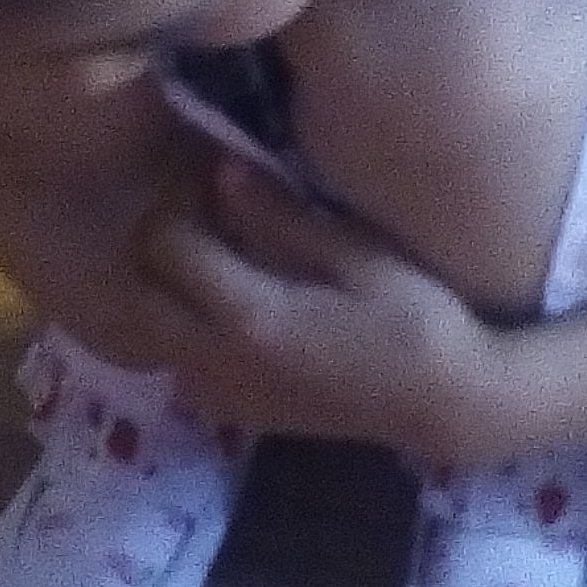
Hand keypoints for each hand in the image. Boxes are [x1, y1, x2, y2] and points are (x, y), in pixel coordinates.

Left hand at [129, 161, 511, 465]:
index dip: (177, 199)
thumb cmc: (419, 321)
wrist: (447, 406)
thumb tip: (220, 171)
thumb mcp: (360, 257)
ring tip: (221, 254)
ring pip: (150, 331)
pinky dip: (184, 328)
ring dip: (167, 287)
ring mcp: (224, 398)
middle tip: (207, 212)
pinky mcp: (236, 415)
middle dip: (160, 242)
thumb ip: (283, 218)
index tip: (212, 176)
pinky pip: (179, 362)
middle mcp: (219, 364)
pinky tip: (233, 304)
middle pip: (138, 290)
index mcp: (250, 318)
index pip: (163, 244)